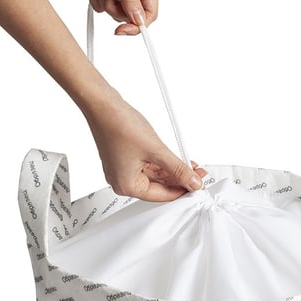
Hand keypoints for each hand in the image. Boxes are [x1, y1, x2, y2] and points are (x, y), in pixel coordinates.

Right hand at [83, 94, 205, 201]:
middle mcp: (122, 181)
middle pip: (158, 187)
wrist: (103, 105)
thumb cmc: (119, 126)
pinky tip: (177, 159)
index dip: (182, 190)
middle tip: (197, 174)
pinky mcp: (125, 158)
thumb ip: (178, 168)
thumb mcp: (156, 150)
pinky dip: (163, 163)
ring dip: (173, 170)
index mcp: (126, 186)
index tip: (197, 186)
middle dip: (179, 179)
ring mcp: (123, 170)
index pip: (161, 195)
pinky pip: (148, 166)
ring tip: (191, 165)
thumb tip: (192, 181)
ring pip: (155, 176)